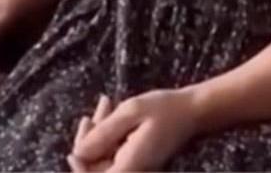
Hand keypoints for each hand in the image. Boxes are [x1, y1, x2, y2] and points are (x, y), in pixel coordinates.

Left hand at [70, 89, 198, 172]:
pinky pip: (112, 151)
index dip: (79, 165)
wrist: (193, 111)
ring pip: (102, 156)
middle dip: (89, 138)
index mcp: (130, 166)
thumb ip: (103, 133)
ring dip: (98, 131)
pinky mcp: (134, 160)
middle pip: (94, 166)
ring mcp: (133, 167)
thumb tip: (77, 152)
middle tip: (98, 110)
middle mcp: (132, 171)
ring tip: (106, 103)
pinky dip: (109, 132)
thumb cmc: (166, 109)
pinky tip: (111, 111)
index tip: (76, 144)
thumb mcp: (132, 112)